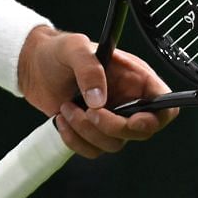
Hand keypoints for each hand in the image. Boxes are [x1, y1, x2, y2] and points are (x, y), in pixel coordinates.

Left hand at [17, 27, 178, 159]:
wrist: (33, 66)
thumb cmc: (58, 51)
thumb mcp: (73, 48)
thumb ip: (89, 68)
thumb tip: (99, 101)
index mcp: (135, 78)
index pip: (164, 104)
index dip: (156, 118)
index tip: (133, 120)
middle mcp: (128, 101)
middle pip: (141, 131)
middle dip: (112, 127)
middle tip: (88, 111)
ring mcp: (112, 118)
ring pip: (115, 143)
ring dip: (87, 131)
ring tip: (67, 108)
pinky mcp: (93, 132)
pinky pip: (93, 150)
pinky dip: (75, 140)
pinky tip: (61, 119)